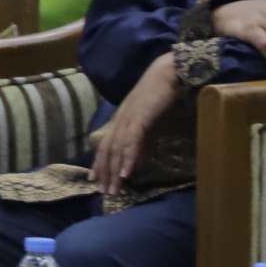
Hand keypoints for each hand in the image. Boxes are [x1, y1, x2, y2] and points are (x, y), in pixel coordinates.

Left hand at [90, 53, 180, 193]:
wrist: (168, 73)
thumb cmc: (161, 97)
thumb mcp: (152, 124)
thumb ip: (145, 142)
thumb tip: (140, 161)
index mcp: (121, 122)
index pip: (105, 147)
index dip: (100, 164)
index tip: (96, 182)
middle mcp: (119, 121)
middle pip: (107, 151)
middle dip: (105, 173)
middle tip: (104, 192)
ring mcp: (127, 119)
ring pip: (116, 149)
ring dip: (114, 171)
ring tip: (114, 189)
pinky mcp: (139, 118)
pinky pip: (131, 142)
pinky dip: (127, 158)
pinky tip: (126, 173)